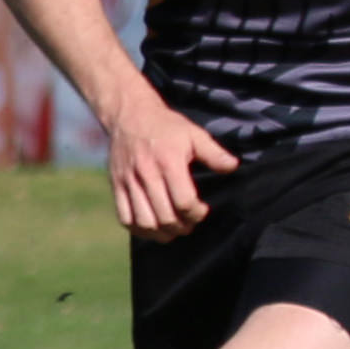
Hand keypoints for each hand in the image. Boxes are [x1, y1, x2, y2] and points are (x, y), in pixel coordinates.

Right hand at [100, 91, 237, 241]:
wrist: (130, 115)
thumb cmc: (166, 126)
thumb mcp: (193, 134)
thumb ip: (214, 153)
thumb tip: (232, 167)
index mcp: (168, 162)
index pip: (183, 202)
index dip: (196, 213)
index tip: (202, 209)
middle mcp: (146, 174)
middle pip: (165, 216)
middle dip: (182, 226)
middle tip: (190, 223)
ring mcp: (128, 182)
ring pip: (144, 222)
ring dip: (162, 233)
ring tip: (173, 229)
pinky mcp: (116, 186)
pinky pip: (124, 218)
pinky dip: (139, 229)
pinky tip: (152, 226)